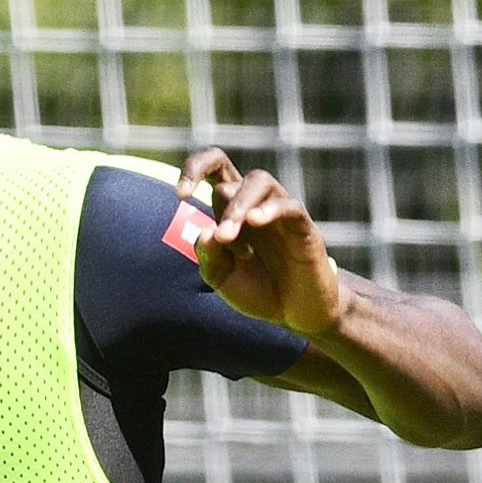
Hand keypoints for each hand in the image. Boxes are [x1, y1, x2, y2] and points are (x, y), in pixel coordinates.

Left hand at [179, 149, 347, 342]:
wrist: (292, 312)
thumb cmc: (255, 289)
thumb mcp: (221, 277)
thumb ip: (209, 257)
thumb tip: (205, 232)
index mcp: (229, 211)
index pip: (214, 170)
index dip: (194, 170)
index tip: (179, 194)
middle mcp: (254, 205)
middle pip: (236, 178)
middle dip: (222, 204)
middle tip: (220, 237)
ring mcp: (279, 214)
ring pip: (261, 182)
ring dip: (240, 205)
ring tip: (229, 235)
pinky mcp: (303, 228)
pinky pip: (289, 205)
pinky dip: (270, 209)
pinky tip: (256, 221)